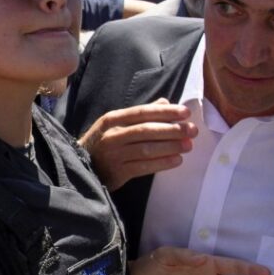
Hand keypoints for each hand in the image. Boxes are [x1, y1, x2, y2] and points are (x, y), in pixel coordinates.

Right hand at [78, 98, 197, 189]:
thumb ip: (140, 113)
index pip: (142, 112)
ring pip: (147, 149)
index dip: (165, 112)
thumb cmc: (103, 142)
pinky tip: (176, 160)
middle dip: (172, 130)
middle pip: (146, 130)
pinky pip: (144, 167)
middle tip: (192, 130)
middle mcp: (112, 135)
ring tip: (188, 145)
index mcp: (112, 119)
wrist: (81, 165)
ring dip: (170, 147)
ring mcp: (114, 154)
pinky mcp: (118, 172)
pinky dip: (162, 163)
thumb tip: (165, 102)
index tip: (186, 112)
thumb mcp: (116, 124)